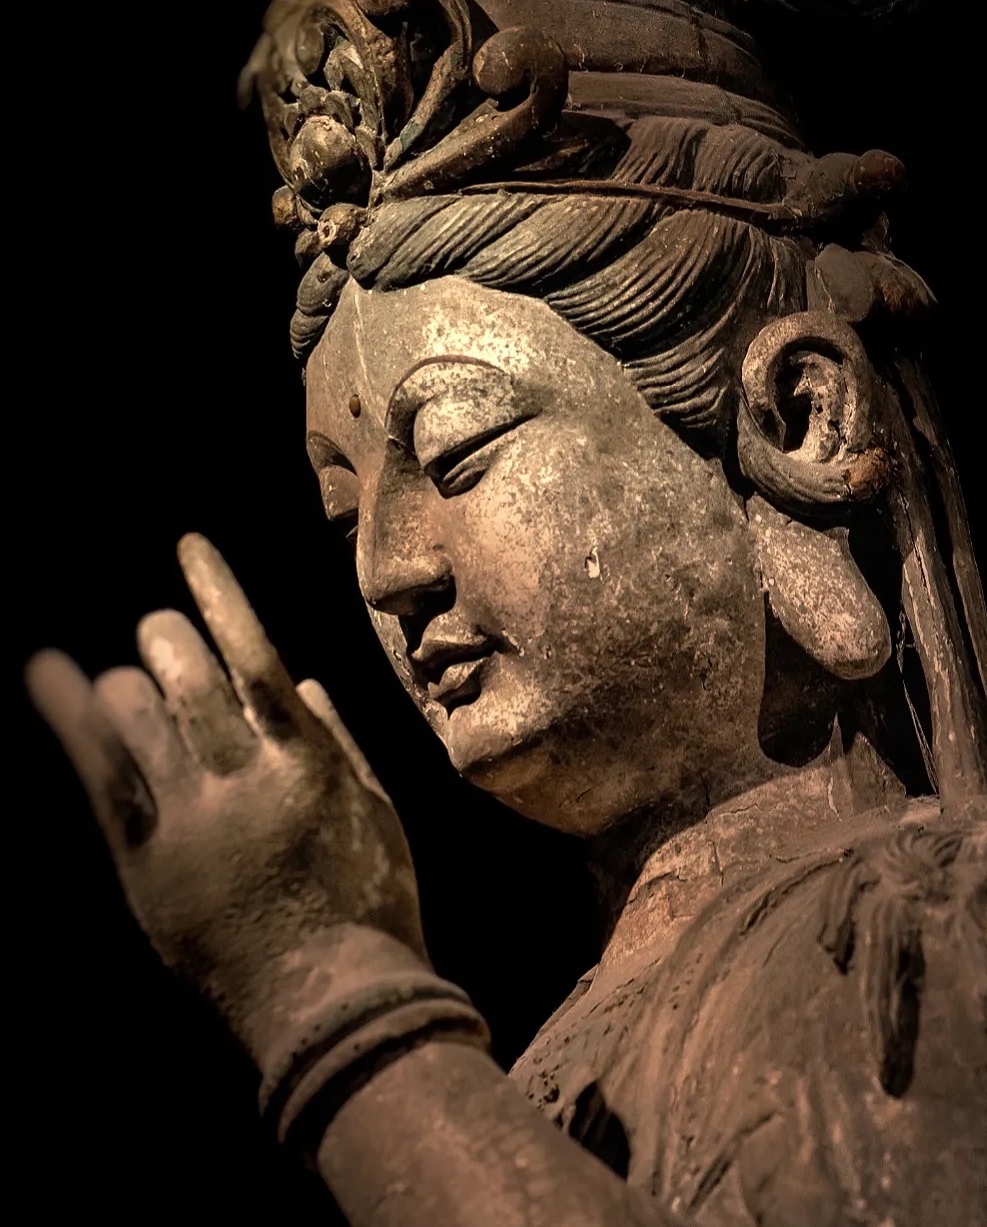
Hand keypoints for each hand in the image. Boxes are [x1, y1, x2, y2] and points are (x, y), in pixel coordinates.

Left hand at [26, 533, 428, 1073]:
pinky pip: (100, 772)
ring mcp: (190, 820)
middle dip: (167, 635)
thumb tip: (303, 680)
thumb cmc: (370, 907)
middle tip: (161, 630)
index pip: (254, 652)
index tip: (188, 547)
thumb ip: (336, 741)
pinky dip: (70, 714)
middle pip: (187, 674)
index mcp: (308, 759)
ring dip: (130, 679)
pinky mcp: (147, 861)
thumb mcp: (376, 815)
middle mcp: (245, 777)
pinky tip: (48, 672)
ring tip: (130, 677)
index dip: (218, 593)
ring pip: (139, 714)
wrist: (331, 1006)